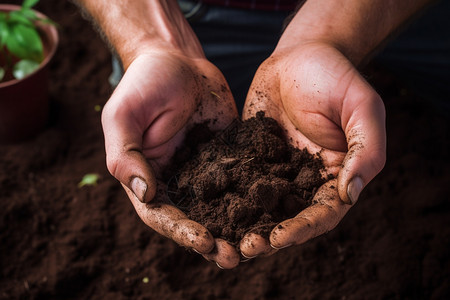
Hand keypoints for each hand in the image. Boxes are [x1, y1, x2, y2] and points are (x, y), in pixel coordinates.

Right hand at [101, 51, 239, 267]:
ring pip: (221, 208)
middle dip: (213, 241)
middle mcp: (177, 180)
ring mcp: (205, 171)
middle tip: (234, 257)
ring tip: (257, 245)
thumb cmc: (143, 84)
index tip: (204, 241)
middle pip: (194, 219)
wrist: (176, 58)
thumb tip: (145, 194)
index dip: (181, 231)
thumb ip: (126, 156)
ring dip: (236, 229)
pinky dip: (254, 198)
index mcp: (147, 177)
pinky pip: (242, 181)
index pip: (162, 214)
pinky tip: (272, 210)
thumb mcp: (124, 116)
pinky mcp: (229, 157)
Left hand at [240, 42, 385, 257]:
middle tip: (244, 249)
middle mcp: (305, 179)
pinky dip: (227, 197)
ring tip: (224, 239)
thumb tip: (352, 193)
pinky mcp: (252, 157)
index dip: (303, 228)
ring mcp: (276, 170)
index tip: (279, 237)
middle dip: (268, 236)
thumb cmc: (336, 77)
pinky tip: (208, 207)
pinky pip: (239, 180)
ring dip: (245, 225)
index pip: (322, 212)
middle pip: (288, 218)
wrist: (301, 55)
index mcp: (335, 175)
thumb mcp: (361, 107)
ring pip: (261, 206)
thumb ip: (364, 150)